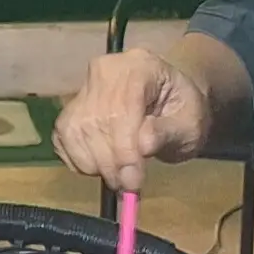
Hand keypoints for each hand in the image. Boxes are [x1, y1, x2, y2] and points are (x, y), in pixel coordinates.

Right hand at [54, 48, 209, 191]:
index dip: (124, 148)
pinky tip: (104, 165)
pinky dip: (80, 162)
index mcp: (139, 66)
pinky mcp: (69, 111)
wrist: (171, 103)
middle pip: (95, 122)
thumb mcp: (190, 124)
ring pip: (75, 134)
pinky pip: (63, 141)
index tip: (134, 181)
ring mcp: (83, 89)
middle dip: (112, 163)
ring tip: (121, 176)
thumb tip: (142, 146)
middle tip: (130, 187)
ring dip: (96, 166)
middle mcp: (104, 71)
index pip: (121, 106)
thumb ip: (167, 133)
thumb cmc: (184, 112)